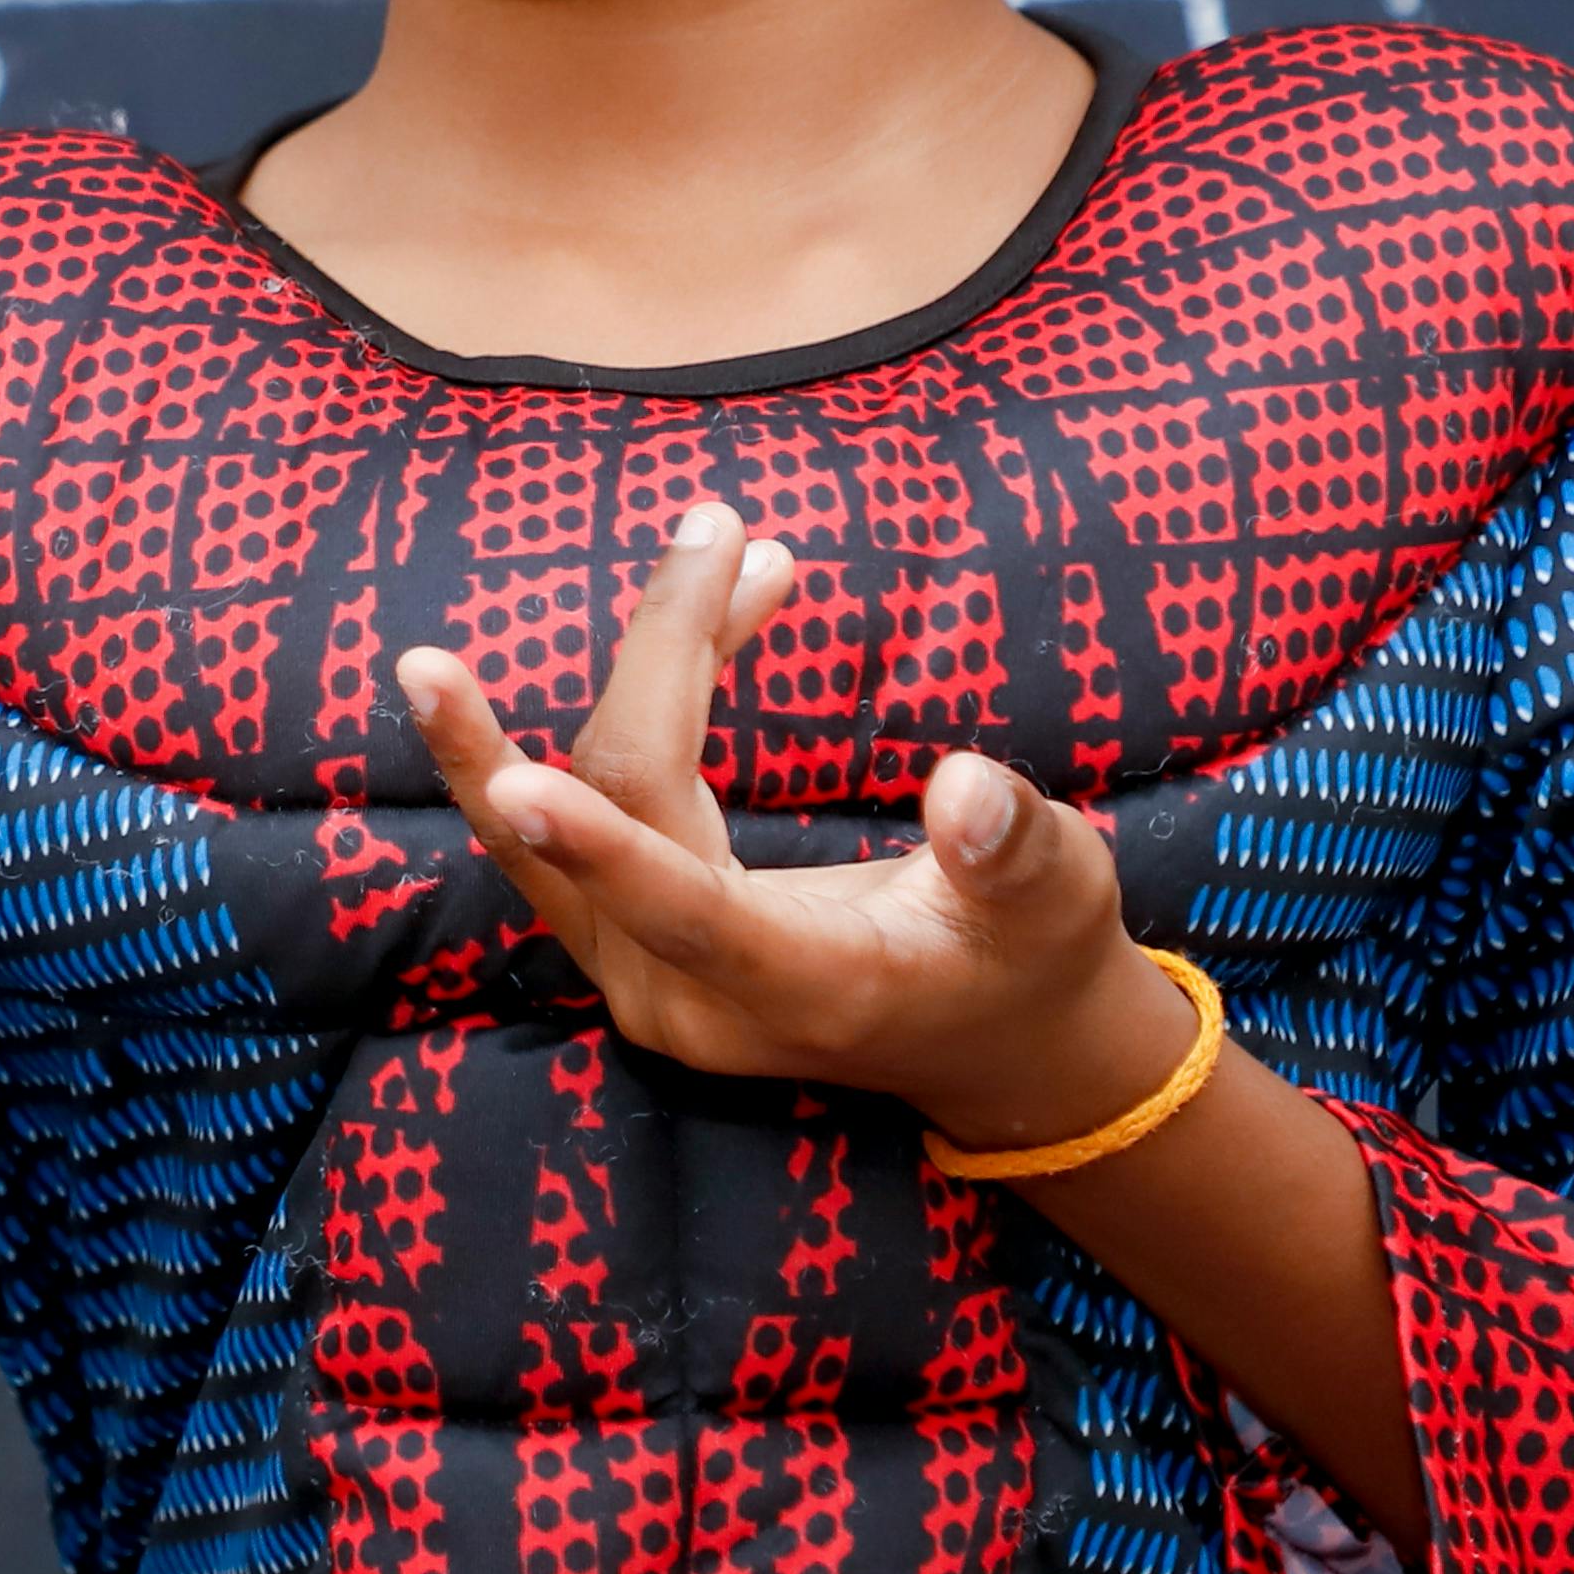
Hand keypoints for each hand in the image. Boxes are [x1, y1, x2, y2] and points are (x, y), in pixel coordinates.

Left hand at [392, 503, 1197, 1149]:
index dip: (602, 843)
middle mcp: (690, 997)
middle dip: (661, 658)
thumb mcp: (1056, 901)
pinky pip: (584, 814)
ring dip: (570, 697)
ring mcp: (641, 975)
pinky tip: (703, 615)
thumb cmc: (1027, 957)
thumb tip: (969, 788)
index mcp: (800, 989)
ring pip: (550, 826)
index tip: (519, 779)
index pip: (682, 909)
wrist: (990, 1044)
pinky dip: (633, 708)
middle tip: (713, 529)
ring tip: (516, 620)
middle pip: (620, 812)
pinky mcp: (623, 939)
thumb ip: (1013, 850)